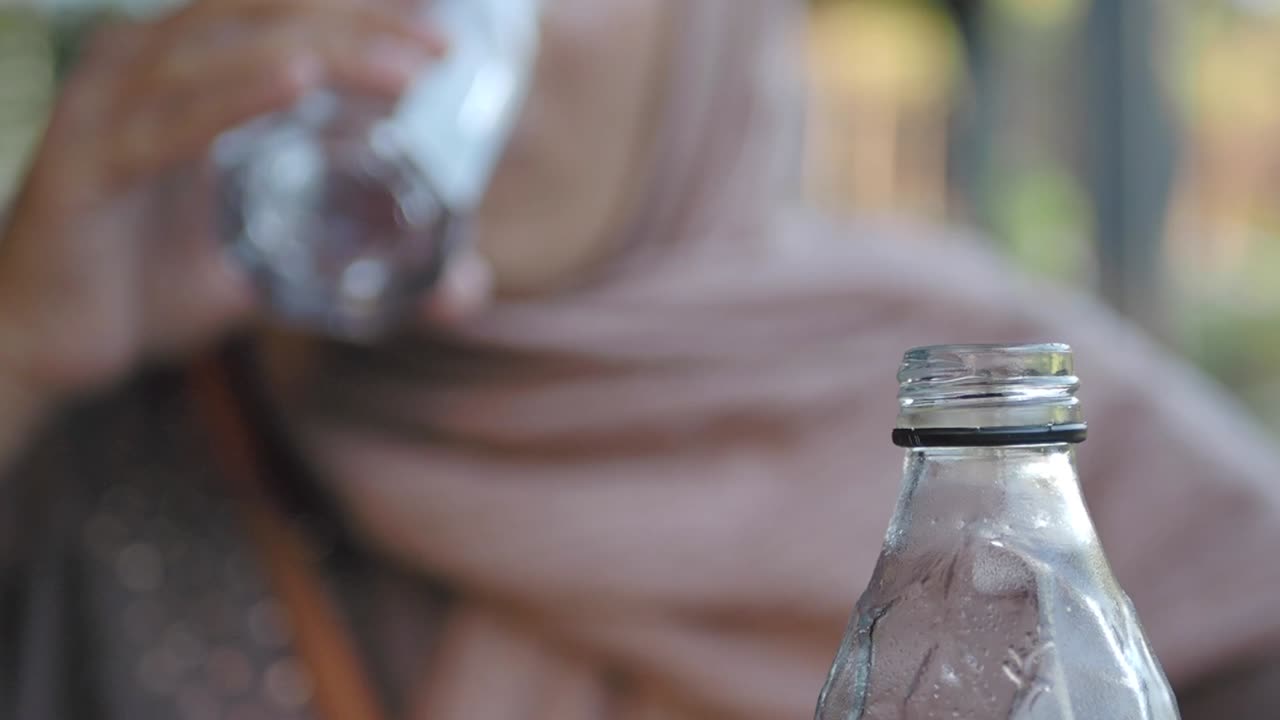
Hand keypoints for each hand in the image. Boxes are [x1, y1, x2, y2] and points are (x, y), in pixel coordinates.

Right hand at [0, 0, 465, 408]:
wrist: (44, 347)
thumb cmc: (149, 289)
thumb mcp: (269, 267)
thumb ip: (356, 266)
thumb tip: (466, 286)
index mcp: (188, 76)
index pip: (282, 16)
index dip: (360, 11)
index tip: (444, 28)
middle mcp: (145, 70)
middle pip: (262, 15)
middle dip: (358, 21)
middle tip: (441, 46)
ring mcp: (111, 110)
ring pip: (223, 51)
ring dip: (319, 48)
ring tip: (404, 66)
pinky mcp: (87, 167)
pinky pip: (170, 122)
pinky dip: (237, 98)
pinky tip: (301, 82)